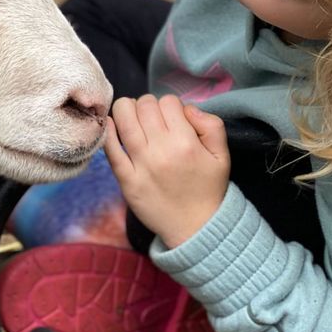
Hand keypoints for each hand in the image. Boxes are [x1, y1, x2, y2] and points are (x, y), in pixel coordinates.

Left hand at [104, 94, 229, 248]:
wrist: (196, 229)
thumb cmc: (208, 188)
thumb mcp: (222, 155)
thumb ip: (211, 125)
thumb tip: (186, 108)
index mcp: (186, 142)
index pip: (168, 102)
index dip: (170, 105)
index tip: (171, 116)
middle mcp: (161, 151)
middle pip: (144, 106)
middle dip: (147, 104)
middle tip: (151, 116)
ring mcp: (141, 165)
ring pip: (124, 119)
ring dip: (126, 109)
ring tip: (132, 115)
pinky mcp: (126, 180)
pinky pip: (110, 149)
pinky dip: (108, 132)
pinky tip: (112, 125)